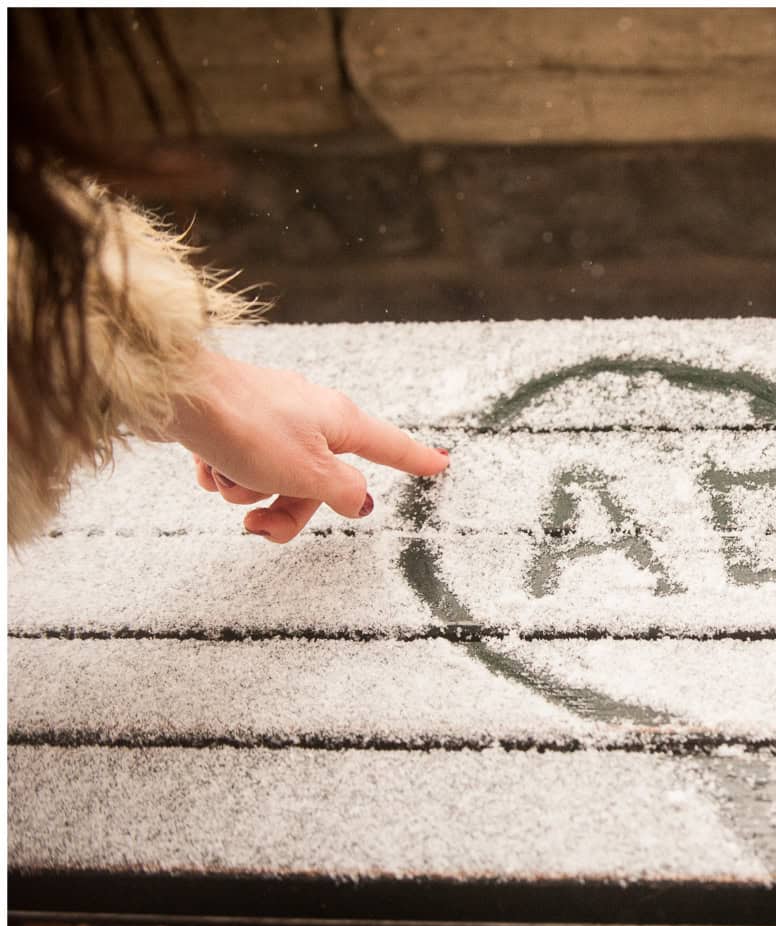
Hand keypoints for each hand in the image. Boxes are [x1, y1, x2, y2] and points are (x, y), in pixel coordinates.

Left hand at [159, 346, 450, 541]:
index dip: (416, 459)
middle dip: (287, 510)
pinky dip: (224, 472)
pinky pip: (242, 464)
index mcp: (338, 421)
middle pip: (318, 483)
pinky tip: (208, 464)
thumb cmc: (246, 426)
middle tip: (258, 524)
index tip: (441, 463)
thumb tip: (359, 499)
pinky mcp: (236, 421)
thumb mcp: (309, 472)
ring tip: (226, 478)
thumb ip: (343, 491)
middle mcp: (310, 415)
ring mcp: (272, 417)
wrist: (177, 395)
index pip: (390, 446)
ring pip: (275, 478)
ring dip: (248, 491)